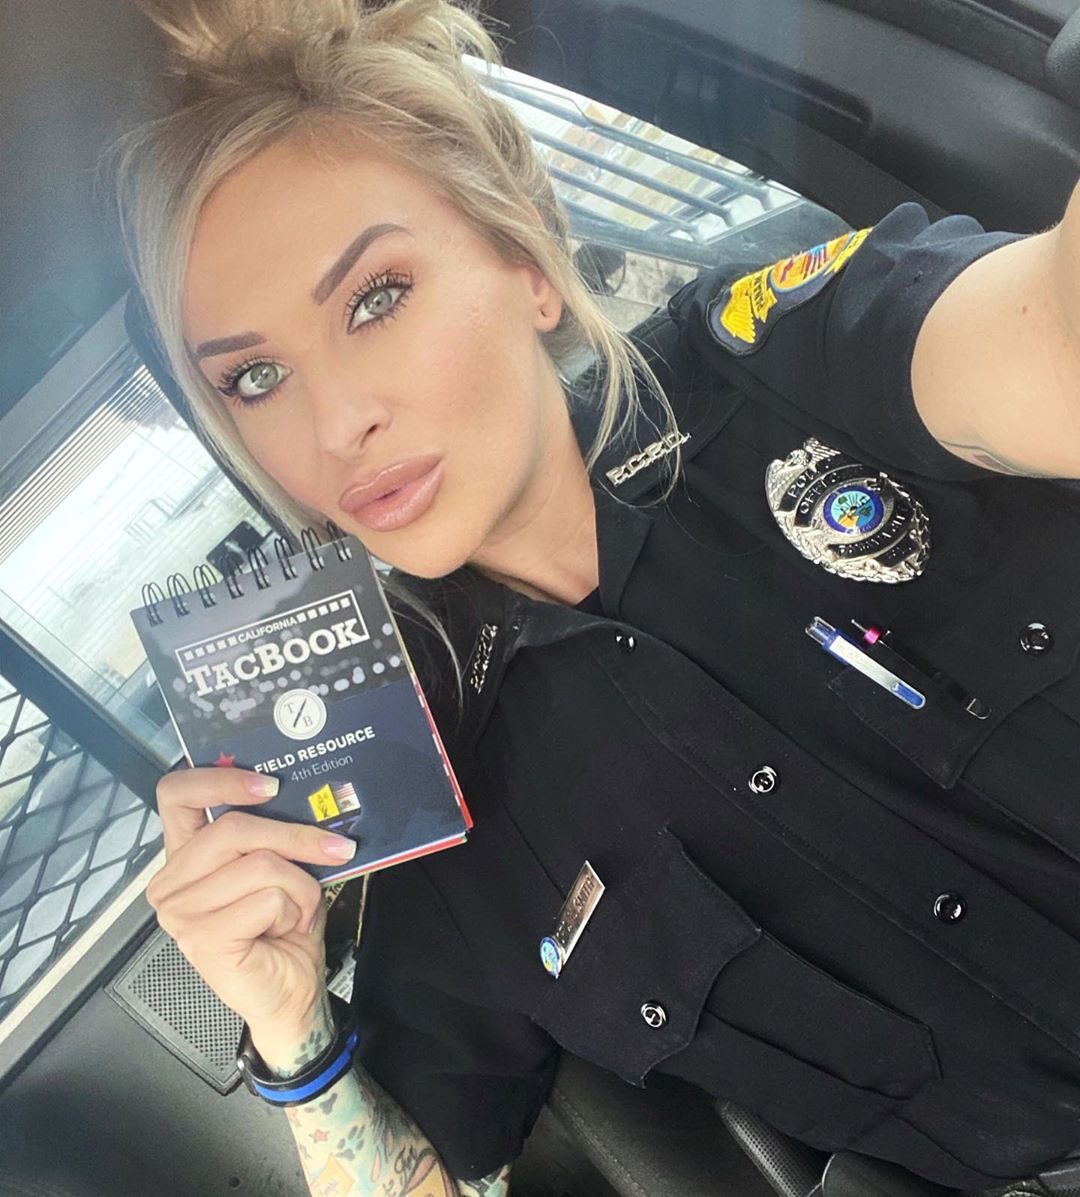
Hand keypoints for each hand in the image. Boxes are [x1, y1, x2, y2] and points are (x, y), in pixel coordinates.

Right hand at [147, 766, 356, 1044]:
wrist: (292, 992)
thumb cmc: (283, 928)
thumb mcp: (281, 867)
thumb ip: (273, 832)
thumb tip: (306, 797)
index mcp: (184, 856)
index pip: (176, 794)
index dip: (220, 779)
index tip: (269, 784)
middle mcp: (172, 883)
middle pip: (231, 828)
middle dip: (294, 835)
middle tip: (333, 848)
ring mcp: (181, 913)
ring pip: (259, 864)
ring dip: (300, 883)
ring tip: (302, 905)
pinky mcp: (203, 939)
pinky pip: (267, 898)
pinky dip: (295, 908)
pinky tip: (290, 927)